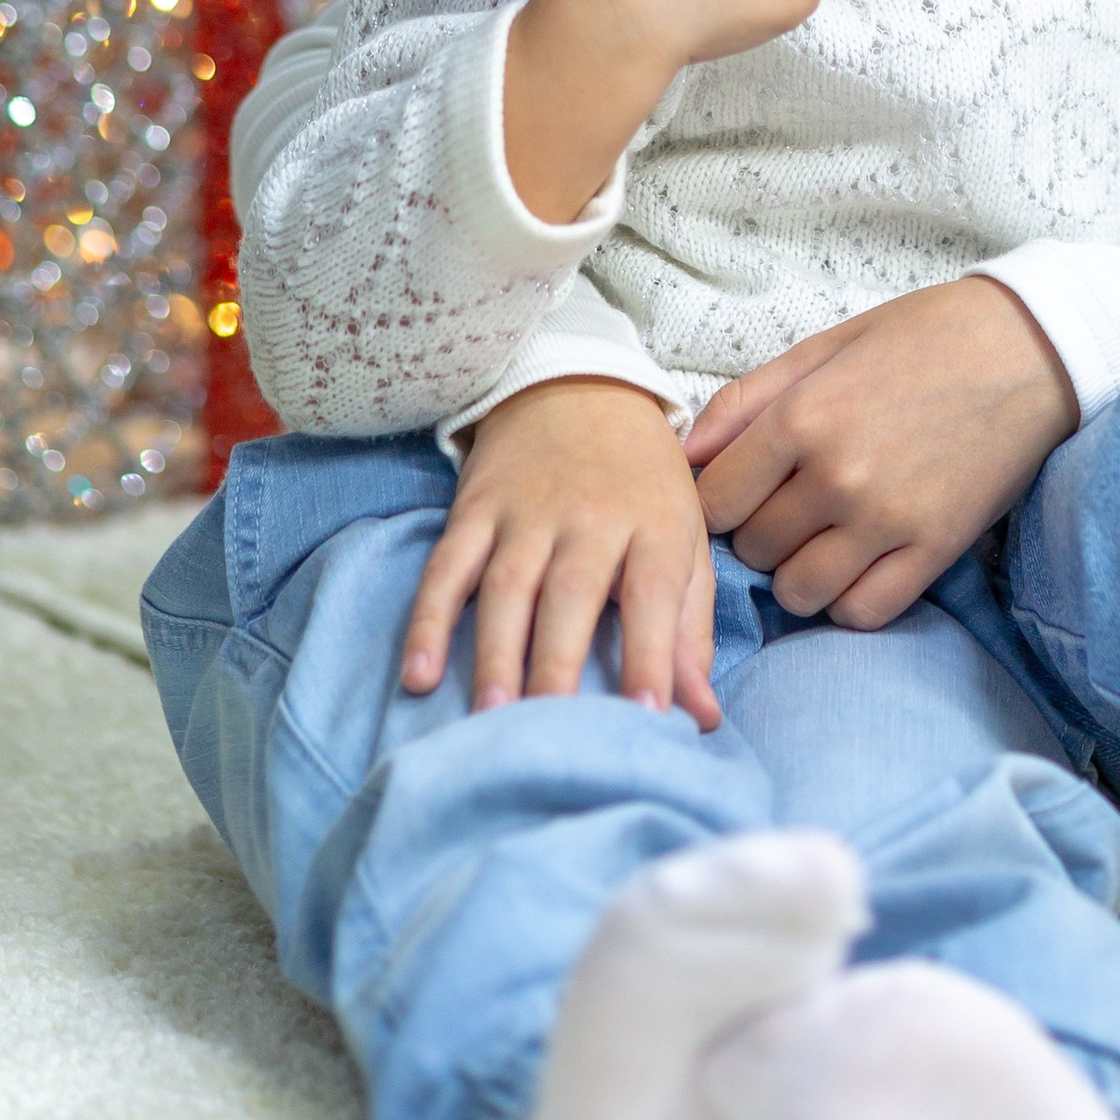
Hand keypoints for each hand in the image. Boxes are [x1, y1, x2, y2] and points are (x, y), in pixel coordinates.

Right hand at [400, 376, 719, 722]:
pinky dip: (428, 619)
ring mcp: (527, 512)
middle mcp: (590, 516)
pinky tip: (418, 672)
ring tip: (489, 719)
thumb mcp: (685, 541)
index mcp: (654, 525)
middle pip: (571, 596)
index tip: (649, 718)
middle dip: (558, 666)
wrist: (581, 383)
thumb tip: (701, 718)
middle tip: (548, 735)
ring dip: (495, 654)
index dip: (654, 655)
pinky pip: (446, 567)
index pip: (656, 593)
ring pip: (506, 588)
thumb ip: (690, 631)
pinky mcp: (475, 507)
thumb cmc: (643, 484)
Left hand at [686, 275, 1080, 628]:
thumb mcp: (825, 347)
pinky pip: (862, 612)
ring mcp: (888, 522)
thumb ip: (746, 400)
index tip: (737, 492)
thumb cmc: (922, 337)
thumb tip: (685, 456)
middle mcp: (838, 477)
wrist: (1028, 348)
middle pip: (753, 549)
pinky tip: (857, 563)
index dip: (715, 501)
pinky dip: (848, 599)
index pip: (713, 501)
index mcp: (803, 418)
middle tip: (787, 504)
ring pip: (799, 593)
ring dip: (798, 573)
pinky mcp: (935, 551)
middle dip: (758, 533)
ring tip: (821, 536)